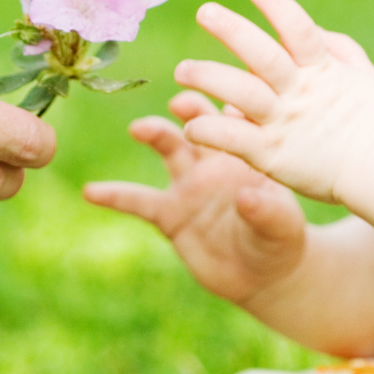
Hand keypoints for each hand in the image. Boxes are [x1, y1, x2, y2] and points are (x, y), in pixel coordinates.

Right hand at [83, 91, 308, 304]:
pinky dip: (114, 195)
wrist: (262, 277)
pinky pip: (138, 201)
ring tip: (139, 129)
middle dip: (191, 107)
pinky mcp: (169, 213)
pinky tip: (91, 191)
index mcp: (249, 155)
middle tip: (181, 102)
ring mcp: (189, 184)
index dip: (233, 104)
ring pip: (169, 148)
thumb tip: (247, 196)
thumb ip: (269, 212)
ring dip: (155, 133)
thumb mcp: (282, 229)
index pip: (241, 120)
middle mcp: (216, 161)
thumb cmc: (280, 242)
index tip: (227, 97)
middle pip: (200, 122)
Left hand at [172, 0, 373, 203]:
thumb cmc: (371, 119)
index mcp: (322, 69)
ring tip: (182, 71)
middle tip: (205, 11)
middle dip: (234, 31)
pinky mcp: (272, 155)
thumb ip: (334, 45)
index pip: (298, 29)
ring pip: (243, 94)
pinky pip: (236, 139)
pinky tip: (190, 126)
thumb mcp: (360, 73)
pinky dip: (212, 131)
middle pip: (264, 56)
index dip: (276, 4)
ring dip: (210, 78)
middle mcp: (300, 91)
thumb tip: (309, 27)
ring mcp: (285, 122)